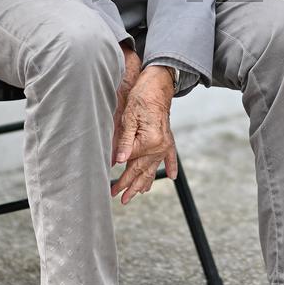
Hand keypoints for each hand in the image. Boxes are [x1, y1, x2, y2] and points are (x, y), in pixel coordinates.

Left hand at [110, 65, 177, 204]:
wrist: (158, 85)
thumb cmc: (141, 98)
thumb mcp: (128, 119)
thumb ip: (124, 141)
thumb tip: (118, 161)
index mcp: (149, 142)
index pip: (131, 164)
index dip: (121, 178)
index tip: (112, 189)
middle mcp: (160, 146)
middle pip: (143, 170)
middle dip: (131, 186)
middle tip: (121, 199)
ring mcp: (165, 143)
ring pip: (154, 167)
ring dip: (146, 181)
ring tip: (138, 194)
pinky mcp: (167, 138)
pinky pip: (170, 156)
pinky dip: (170, 166)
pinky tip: (171, 177)